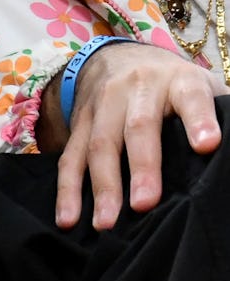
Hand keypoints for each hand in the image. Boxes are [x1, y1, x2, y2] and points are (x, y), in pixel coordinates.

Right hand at [42, 43, 225, 229]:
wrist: (116, 57)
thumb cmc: (172, 86)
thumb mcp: (201, 87)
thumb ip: (222, 115)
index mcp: (178, 82)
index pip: (191, 98)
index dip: (199, 120)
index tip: (208, 145)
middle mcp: (138, 89)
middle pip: (139, 127)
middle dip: (142, 166)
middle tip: (145, 203)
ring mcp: (103, 105)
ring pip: (100, 145)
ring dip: (102, 185)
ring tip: (107, 223)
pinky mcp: (79, 123)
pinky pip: (71, 157)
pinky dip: (67, 190)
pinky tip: (68, 219)